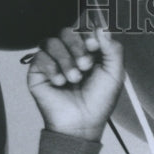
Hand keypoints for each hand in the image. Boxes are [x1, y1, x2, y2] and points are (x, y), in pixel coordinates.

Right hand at [27, 25, 123, 140]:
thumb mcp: (115, 75)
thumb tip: (102, 28)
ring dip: (65, 60)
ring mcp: (53, 62)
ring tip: (73, 79)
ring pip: (51, 41)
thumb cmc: (98, 103)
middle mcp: (70, 55)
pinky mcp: (38, 72)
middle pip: (66, 32)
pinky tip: (60, 82)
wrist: (81, 124)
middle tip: (85, 66)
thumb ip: (113, 49)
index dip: (88, 35)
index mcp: (88, 53)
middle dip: (77, 47)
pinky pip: (39, 56)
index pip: (84, 30)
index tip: (95, 47)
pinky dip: (51, 68)